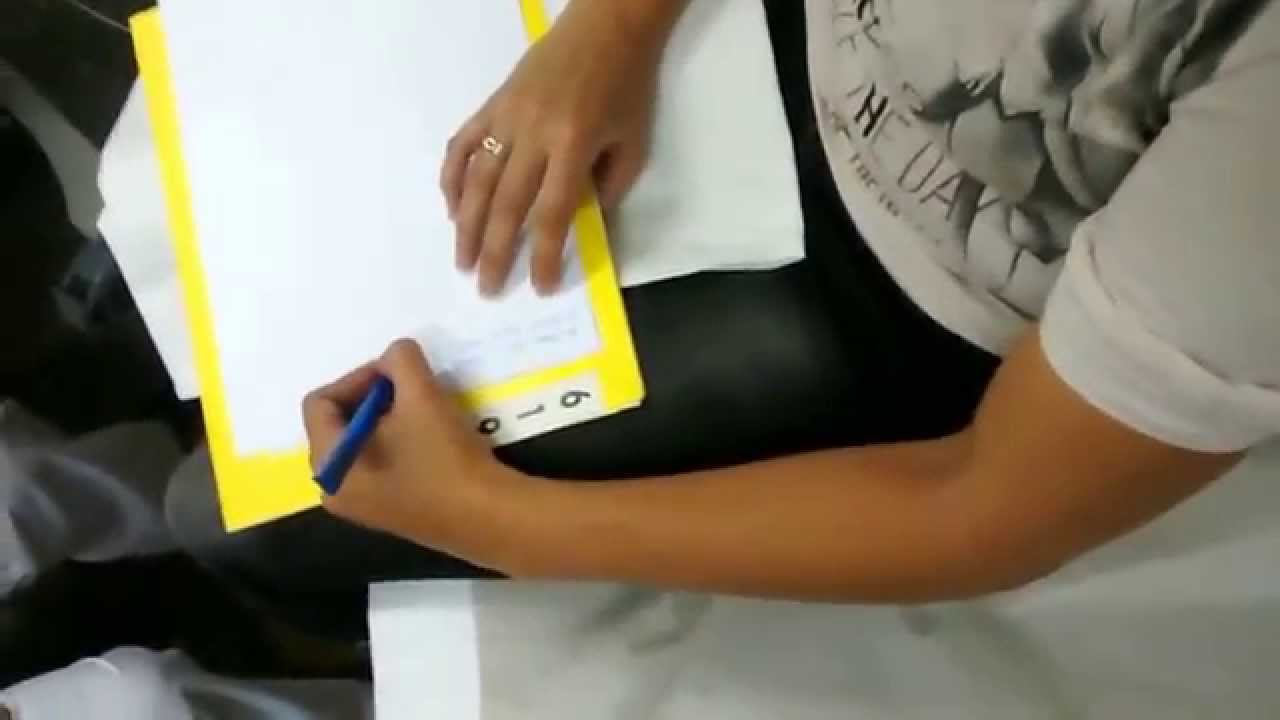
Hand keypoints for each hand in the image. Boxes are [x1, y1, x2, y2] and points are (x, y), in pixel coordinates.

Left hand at [302, 339, 530, 566]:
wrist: (488, 517)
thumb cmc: (444, 458)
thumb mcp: (422, 397)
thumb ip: (401, 361)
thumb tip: (396, 357)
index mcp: (329, 464)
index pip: (321, 402)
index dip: (359, 377)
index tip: (398, 373)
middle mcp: (336, 489)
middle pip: (340, 423)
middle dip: (374, 397)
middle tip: (411, 387)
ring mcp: (363, 506)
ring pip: (363, 443)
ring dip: (389, 417)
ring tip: (425, 408)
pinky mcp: (392, 512)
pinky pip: (381, 464)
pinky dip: (399, 441)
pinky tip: (433, 437)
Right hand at [442, 0, 674, 295]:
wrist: (605, 29)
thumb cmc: (626, 88)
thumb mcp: (633, 144)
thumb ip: (608, 188)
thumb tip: (577, 227)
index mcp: (572, 145)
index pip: (552, 214)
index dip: (545, 255)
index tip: (540, 288)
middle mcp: (533, 134)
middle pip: (506, 205)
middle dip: (496, 252)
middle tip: (486, 287)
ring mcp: (506, 118)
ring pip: (477, 179)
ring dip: (467, 225)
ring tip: (463, 259)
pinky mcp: (492, 105)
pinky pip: (464, 145)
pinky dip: (453, 178)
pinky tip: (452, 209)